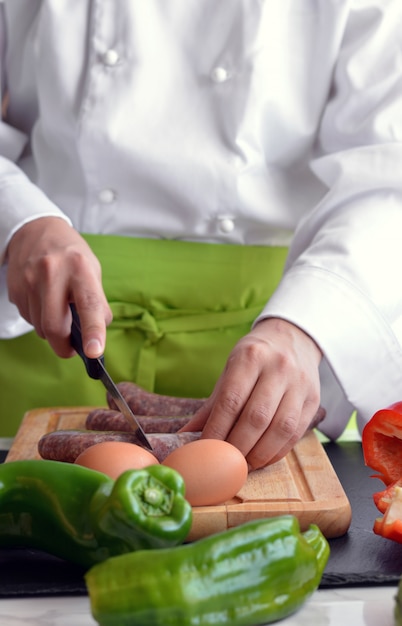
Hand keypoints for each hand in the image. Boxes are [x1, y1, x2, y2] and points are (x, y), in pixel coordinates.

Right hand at [6, 217, 111, 357]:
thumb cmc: (71, 255)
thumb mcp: (92, 270)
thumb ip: (97, 302)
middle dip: (64, 346)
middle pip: (55, 327)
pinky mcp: (15, 288)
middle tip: (72, 348)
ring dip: (51, 330)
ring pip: (40, 327)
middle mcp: (53, 273)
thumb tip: (97, 335)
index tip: (94, 352)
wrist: (36, 231)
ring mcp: (30, 281)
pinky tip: (44, 301)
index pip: (89, 305)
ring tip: (58, 309)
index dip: (93, 331)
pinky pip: (29, 318)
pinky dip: (39, 319)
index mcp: (80, 268)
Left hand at [182, 318, 321, 468]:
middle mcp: (278, 368)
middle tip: (224, 462)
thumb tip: (186, 436)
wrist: (293, 339)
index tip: (206, 450)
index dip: (217, 430)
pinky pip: (296, 433)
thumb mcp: (230, 370)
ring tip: (244, 465)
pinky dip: (277, 451)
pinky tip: (263, 458)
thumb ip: (212, 405)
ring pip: (280, 428)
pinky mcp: (314, 400)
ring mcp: (300, 384)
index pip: (231, 400)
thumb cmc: (255, 357)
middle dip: (238, 446)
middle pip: (257, 417)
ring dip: (260, 454)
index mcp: (251, 357)